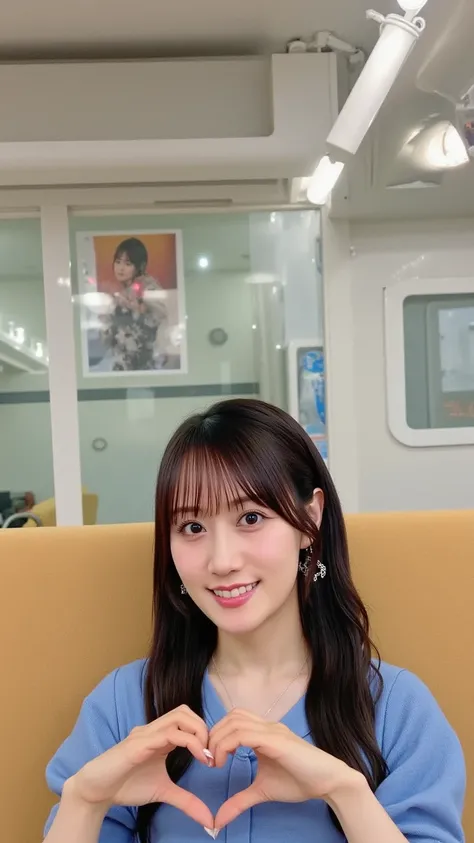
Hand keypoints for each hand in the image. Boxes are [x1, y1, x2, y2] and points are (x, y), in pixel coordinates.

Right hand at [67, 705, 213, 828]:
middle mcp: (154, 729)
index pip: (187, 719)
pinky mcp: (138, 744)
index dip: (205, 733)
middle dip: (204, 728)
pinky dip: (187, 741)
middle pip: (185, 711)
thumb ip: (186, 801)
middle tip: (210, 754)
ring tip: (204, 755)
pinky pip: (168, 733)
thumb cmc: (126, 786)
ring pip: (179, 716)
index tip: (213, 759)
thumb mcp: (163, 792)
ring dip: (198, 732)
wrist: (96, 791)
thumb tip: (209, 820)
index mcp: (161, 736)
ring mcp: (146, 734)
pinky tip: (195, 757)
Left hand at [208, 709, 357, 829]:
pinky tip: (226, 762)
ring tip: (216, 762)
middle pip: (230, 717)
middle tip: (209, 760)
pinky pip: (246, 734)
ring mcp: (272, 730)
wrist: (329, 781)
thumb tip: (218, 820)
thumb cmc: (299, 782)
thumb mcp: (262, 791)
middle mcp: (267, 725)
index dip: (216, 735)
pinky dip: (229, 744)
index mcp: (263, 732)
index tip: (210, 760)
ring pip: (235, 722)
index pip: (232, 720)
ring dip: (219, 740)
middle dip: (213, 736)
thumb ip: (240, 801)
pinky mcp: (276, 740)